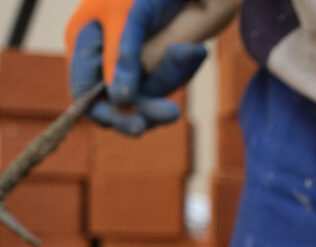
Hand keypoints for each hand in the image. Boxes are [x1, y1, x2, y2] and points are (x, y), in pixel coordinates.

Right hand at [65, 0, 206, 134]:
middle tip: (172, 112)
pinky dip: (185, 64)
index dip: (108, 114)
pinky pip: (173, 77)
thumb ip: (121, 56)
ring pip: (152, 92)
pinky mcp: (159, 63)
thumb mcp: (126, 16)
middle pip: (121, 104)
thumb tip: (119, 100)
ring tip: (191, 49)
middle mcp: (106, 59)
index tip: (137, 125)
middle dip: (148, 107)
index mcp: (84, 44)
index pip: (86, 94)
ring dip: (173, 74)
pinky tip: (195, 48)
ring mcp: (134, 63)